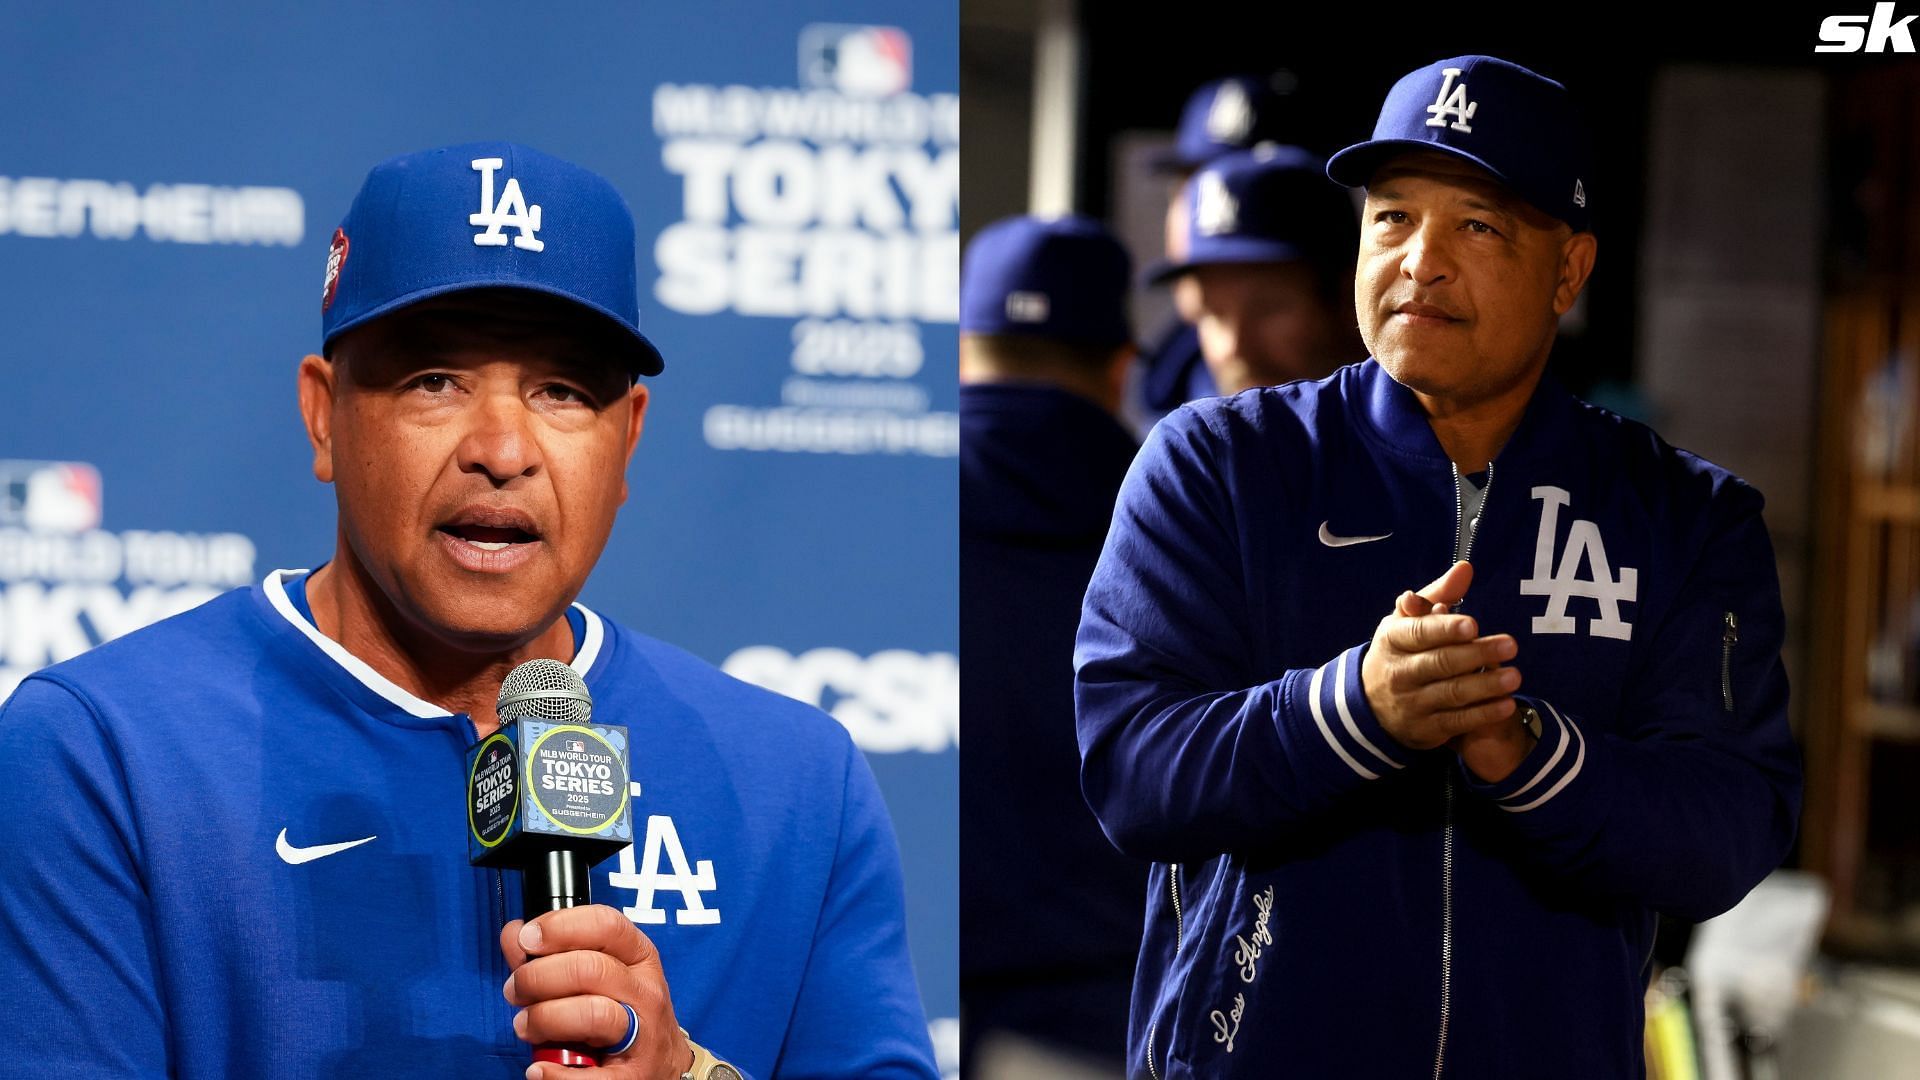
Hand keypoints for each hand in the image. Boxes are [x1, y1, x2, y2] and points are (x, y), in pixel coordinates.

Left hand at [500, 904, 693, 1079]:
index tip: (528, 938)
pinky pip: (592, 1076)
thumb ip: (551, 954)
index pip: (606, 926)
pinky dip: (557, 1074)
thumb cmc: (622, 1012)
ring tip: (524, 1026)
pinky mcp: (630, 1077)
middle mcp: (644, 991)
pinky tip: (538, 1069)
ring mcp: (643, 1035)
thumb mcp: (599, 974)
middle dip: (538, 977)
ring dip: (544, 1018)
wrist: (662, 1064)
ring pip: (593, 1013)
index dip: (562, 927)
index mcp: (638, 958)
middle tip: (515, 990)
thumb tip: (514, 933)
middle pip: (591, 969)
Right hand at [1361, 561, 1521, 750]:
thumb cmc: (1401, 651)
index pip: (1418, 633)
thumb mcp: (1407, 622)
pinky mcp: (1425, 729)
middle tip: (1511, 644)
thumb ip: (1438, 595)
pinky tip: (1507, 704)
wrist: (1371, 705)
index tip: (1473, 625)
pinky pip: (1458, 721)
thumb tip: (1465, 569)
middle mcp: (1398, 673)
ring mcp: (1411, 704)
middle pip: (1440, 662)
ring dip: (1485, 685)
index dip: (1445, 629)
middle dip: (1476, 654)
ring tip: (1515, 676)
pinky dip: (1483, 713)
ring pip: (1451, 693)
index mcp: (1392, 640)